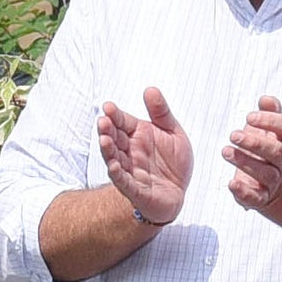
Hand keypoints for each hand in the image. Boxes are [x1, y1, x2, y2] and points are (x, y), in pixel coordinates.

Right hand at [100, 90, 193, 227]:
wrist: (177, 192)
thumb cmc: (172, 162)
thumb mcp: (173, 132)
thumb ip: (161, 112)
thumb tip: (150, 89)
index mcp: (138, 135)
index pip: (123, 122)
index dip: (115, 115)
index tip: (108, 107)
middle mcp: (130, 151)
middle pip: (115, 139)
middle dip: (108, 130)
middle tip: (103, 121)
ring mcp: (130, 170)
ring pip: (114, 159)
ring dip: (108, 150)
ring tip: (104, 140)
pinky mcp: (135, 190)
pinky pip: (124, 181)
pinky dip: (117, 174)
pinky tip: (113, 165)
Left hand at [223, 95, 281, 210]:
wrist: (275, 183)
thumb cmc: (267, 148)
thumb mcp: (269, 129)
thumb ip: (269, 112)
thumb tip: (266, 99)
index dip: (271, 121)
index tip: (248, 117)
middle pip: (276, 151)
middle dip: (254, 142)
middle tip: (233, 135)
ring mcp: (274, 180)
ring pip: (266, 173)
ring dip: (244, 162)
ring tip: (225, 151)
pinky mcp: (261, 197)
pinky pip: (256, 198)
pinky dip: (244, 192)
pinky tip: (230, 183)